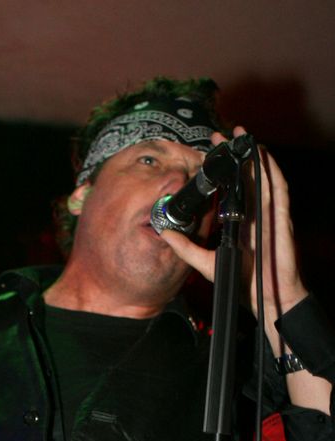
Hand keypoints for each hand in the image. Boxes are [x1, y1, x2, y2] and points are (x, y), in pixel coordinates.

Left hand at [158, 127, 307, 328]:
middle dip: (234, 156)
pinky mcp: (281, 219)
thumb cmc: (243, 282)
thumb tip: (164, 232)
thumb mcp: (206, 263)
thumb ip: (186, 248)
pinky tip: (265, 157)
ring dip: (253, 156)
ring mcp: (268, 215)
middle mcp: (254, 215)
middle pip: (244, 178)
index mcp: (238, 222)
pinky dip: (273, 173)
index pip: (229, 190)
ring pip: (261, 178)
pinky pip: (278, 191)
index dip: (220, 171)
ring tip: (242, 136)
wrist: (268, 299)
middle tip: (221, 135)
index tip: (206, 153)